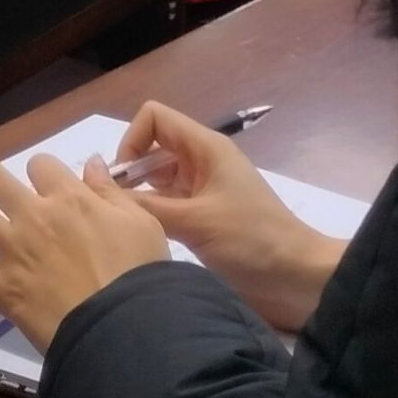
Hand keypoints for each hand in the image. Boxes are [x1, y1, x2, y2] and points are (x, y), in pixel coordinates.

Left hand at [0, 153, 171, 348]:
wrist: (123, 328)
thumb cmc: (141, 276)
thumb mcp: (141, 223)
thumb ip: (111, 192)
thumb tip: (91, 163)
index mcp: (71, 198)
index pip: (44, 166)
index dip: (44, 172)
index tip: (48, 184)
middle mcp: (35, 215)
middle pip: (0, 178)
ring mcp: (11, 249)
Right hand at [110, 105, 346, 332]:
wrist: (297, 280)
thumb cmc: (251, 242)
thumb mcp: (195, 222)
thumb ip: (146, 205)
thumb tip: (100, 186)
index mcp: (206, 149)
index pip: (154, 118)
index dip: (132, 140)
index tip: (122, 180)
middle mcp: (202, 164)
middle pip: (152, 150)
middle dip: (129, 173)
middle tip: (112, 210)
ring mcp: (204, 192)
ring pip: (158, 181)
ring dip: (139, 198)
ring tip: (123, 228)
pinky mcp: (205, 220)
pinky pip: (169, 207)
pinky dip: (153, 217)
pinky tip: (142, 240)